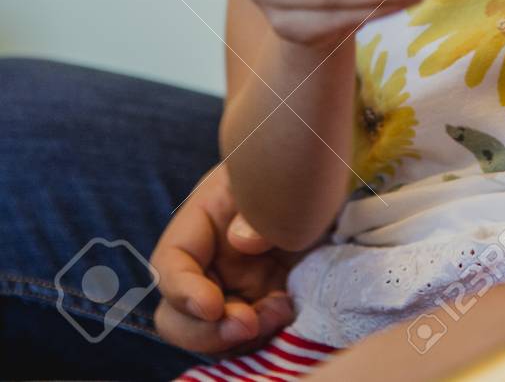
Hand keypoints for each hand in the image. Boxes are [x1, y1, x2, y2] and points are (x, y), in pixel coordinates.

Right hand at [152, 163, 296, 354]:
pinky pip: (246, 336)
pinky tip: (289, 310)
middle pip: (177, 313)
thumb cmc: (298, 169)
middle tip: (247, 323)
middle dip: (206, 331)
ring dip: (240, 336)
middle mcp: (210, 260)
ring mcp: (234, 285)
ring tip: (280, 311)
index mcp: (203, 221)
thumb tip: (239, 242)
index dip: (183, 292)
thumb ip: (256, 209)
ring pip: (212, 332)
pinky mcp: (260, 302)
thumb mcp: (278, 178)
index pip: (170, 264)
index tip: (214, 306)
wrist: (332, 185)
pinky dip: (262, 335)